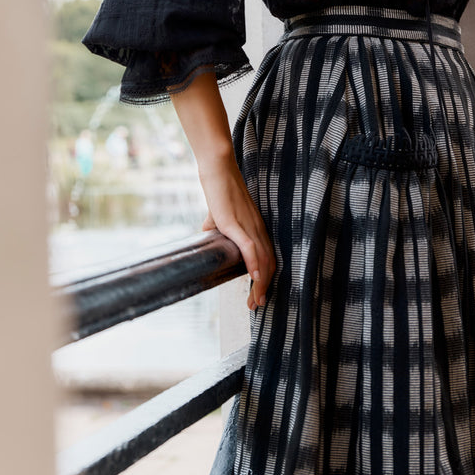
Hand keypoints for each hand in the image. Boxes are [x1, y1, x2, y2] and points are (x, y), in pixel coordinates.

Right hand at [198, 151, 274, 309]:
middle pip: (269, 263)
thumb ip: (215, 227)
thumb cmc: (219, 190)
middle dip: (264, 287)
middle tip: (257, 304)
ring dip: (260, 283)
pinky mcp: (236, 224)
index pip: (267, 257)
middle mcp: (258, 229)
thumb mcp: (218, 215)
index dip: (265, 278)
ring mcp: (249, 226)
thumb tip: (205, 236)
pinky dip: (254, 264)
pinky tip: (255, 278)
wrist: (218, 170)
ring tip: (255, 300)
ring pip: (262, 259)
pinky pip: (250, 247)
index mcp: (256, 228)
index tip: (258, 295)